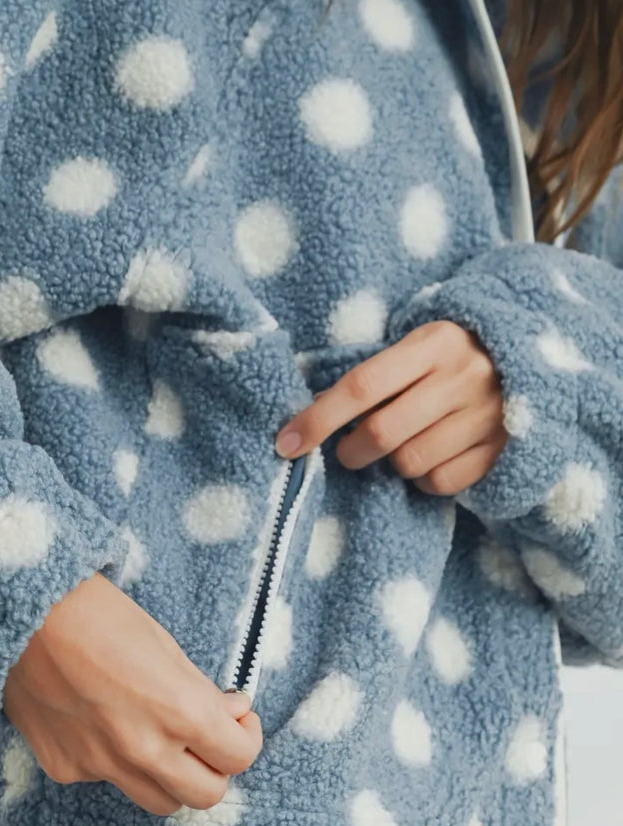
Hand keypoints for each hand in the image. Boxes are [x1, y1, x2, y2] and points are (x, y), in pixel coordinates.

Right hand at [3, 571, 262, 816]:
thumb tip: (228, 713)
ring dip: (170, 779)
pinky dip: (114, 762)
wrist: (18, 612)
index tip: (235, 720)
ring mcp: (101, 765)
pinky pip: (105, 780)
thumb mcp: (164, 644)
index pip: (238, 758)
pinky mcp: (65, 767)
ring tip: (158, 740)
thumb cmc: (95, 613)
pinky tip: (99, 723)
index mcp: (179, 712)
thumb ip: (199, 690)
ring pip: (158, 801)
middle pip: (205, 795)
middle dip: (214, 768)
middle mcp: (143, 751)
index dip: (245, 738)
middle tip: (205, 739)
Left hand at [275, 320, 507, 493]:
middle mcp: (462, 377)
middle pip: (381, 433)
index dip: (318, 419)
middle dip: (351, 452)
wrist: (539, 359)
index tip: (286, 443)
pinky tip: (434, 456)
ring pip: (410, 463)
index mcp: (433, 343)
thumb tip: (310, 415)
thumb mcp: (418, 346)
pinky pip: (440, 482)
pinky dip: (426, 479)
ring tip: (402, 446)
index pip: (361, 386)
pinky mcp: (501, 450)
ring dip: (393, 464)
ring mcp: (486, 415)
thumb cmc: (453, 357)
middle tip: (348, 452)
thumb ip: (375, 374)